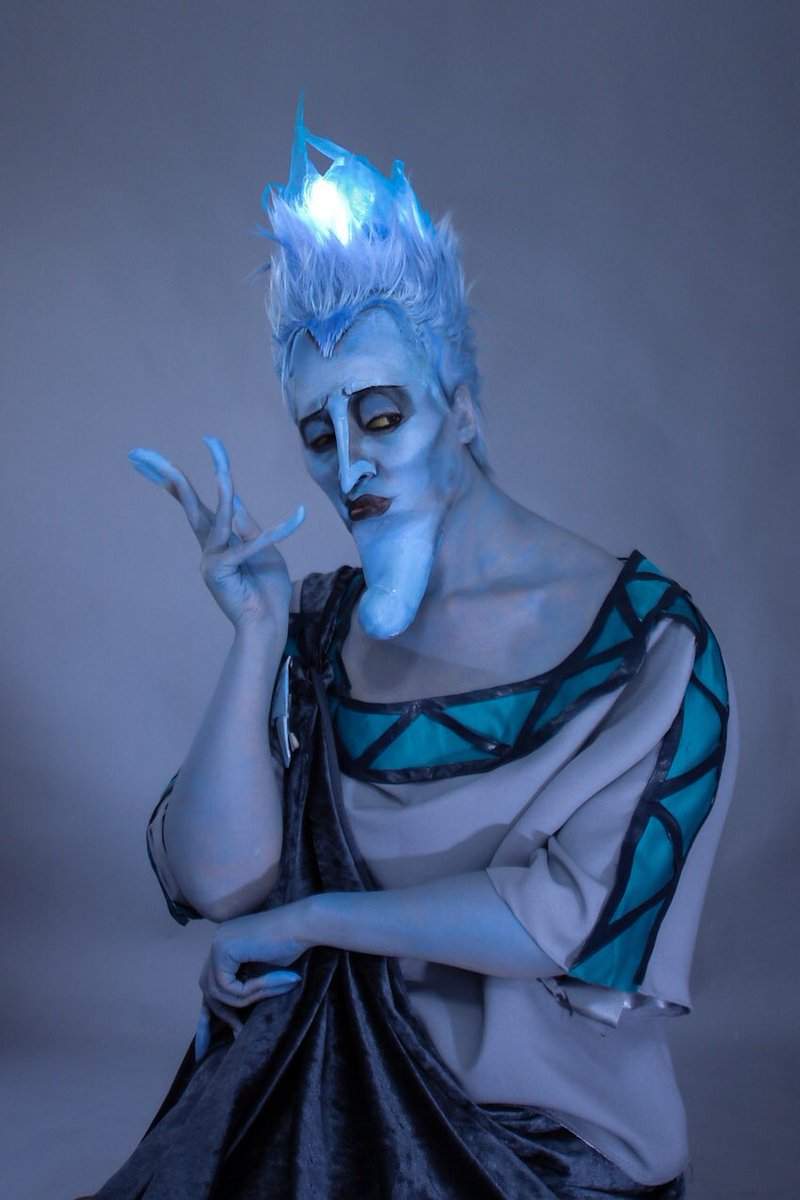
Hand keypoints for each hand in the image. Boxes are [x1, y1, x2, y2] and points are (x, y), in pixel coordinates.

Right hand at [127, 436, 304, 630]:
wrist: (268, 623)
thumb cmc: (266, 589)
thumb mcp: (263, 549)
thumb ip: (247, 527)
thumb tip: (235, 501)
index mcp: (216, 542)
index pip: (197, 507)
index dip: (179, 485)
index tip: (160, 463)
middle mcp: (209, 549)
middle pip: (190, 507)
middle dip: (172, 479)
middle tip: (146, 453)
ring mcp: (211, 560)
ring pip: (218, 518)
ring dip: (223, 492)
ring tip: (222, 469)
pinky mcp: (220, 572)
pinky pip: (249, 546)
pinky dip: (274, 534)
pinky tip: (297, 517)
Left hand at [194, 902, 311, 1061]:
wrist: (304, 925)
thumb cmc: (291, 945)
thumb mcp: (262, 973)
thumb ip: (244, 986)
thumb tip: (230, 1018)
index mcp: (224, 943)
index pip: (210, 982)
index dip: (209, 1013)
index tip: (207, 1043)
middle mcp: (217, 941)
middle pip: (208, 989)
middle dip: (222, 1013)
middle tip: (238, 1032)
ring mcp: (218, 943)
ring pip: (219, 992)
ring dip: (247, 999)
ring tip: (277, 989)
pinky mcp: (224, 949)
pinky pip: (229, 986)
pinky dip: (252, 991)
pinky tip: (275, 981)